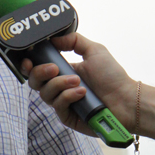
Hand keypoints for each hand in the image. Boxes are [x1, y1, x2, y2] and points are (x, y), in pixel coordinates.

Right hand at [22, 32, 136, 134]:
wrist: (126, 99)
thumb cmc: (113, 77)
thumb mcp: (94, 50)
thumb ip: (74, 40)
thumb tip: (53, 38)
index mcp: (62, 71)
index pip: (37, 68)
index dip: (28, 65)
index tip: (28, 60)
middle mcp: (59, 87)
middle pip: (34, 81)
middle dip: (40, 72)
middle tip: (55, 69)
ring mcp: (62, 102)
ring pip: (44, 93)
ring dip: (59, 84)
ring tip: (78, 82)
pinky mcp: (66, 116)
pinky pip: (57, 105)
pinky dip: (68, 96)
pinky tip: (81, 93)